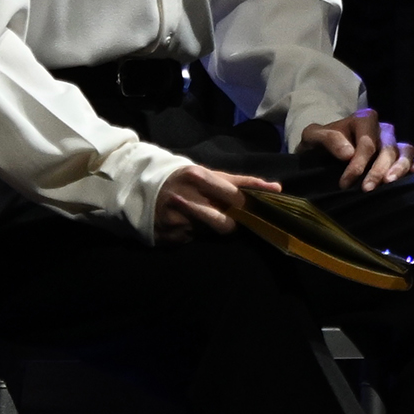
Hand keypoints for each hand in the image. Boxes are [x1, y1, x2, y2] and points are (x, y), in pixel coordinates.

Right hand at [155, 160, 282, 241]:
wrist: (135, 187)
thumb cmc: (182, 179)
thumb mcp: (208, 173)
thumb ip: (241, 182)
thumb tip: (277, 188)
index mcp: (196, 177)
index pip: (234, 198)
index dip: (248, 207)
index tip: (256, 210)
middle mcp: (184, 200)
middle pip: (225, 225)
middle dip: (232, 224)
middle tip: (229, 218)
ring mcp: (173, 221)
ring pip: (208, 234)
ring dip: (209, 227)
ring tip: (199, 216)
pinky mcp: (165, 237)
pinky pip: (190, 239)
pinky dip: (192, 233)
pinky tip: (182, 222)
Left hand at [295, 107, 413, 190]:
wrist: (321, 153)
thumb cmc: (318, 144)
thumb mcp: (313, 137)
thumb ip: (327, 139)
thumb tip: (348, 154)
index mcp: (364, 119)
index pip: (367, 142)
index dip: (358, 163)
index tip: (345, 183)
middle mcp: (382, 129)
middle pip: (387, 149)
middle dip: (377, 170)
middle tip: (366, 189)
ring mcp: (393, 141)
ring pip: (406, 151)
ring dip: (399, 168)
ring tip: (389, 183)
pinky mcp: (400, 155)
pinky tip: (412, 176)